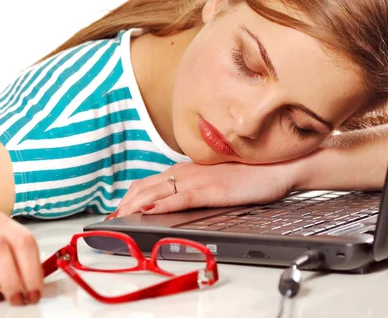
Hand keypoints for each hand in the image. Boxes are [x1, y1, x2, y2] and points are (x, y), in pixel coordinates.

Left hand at [107, 160, 301, 218]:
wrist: (276, 167)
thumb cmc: (248, 174)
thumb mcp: (213, 180)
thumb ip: (193, 188)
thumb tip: (175, 201)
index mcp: (185, 170)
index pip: (148, 183)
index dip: (129, 197)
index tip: (117, 210)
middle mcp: (186, 172)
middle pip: (145, 187)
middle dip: (125, 204)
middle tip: (110, 219)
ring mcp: (197, 179)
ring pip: (156, 192)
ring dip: (134, 205)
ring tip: (119, 217)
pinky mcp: (210, 189)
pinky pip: (180, 198)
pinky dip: (161, 205)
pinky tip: (149, 211)